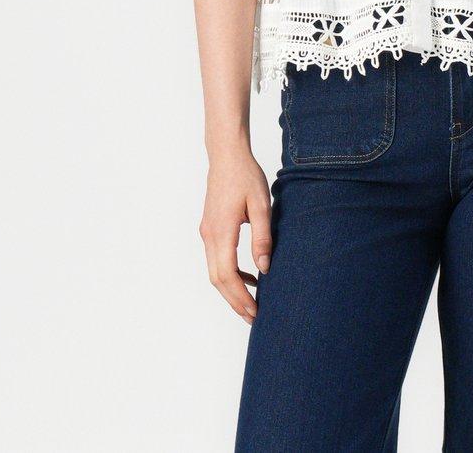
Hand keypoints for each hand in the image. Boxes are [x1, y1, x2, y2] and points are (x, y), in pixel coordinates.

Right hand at [199, 148, 271, 323]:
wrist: (226, 155)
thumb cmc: (245, 176)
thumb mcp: (261, 204)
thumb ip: (262, 237)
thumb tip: (265, 267)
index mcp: (222, 231)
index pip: (228, 274)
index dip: (240, 296)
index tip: (254, 311)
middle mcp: (209, 235)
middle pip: (217, 279)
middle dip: (234, 300)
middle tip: (253, 317)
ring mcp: (207, 232)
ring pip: (214, 271)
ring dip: (231, 289)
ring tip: (251, 302)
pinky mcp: (209, 228)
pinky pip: (216, 259)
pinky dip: (229, 273)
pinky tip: (248, 275)